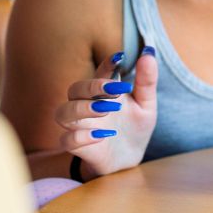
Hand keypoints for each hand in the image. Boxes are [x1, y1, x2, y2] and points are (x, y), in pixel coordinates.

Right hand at [55, 47, 157, 178]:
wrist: (130, 158)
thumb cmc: (135, 127)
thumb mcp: (146, 105)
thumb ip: (146, 81)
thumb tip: (149, 53)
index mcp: (104, 91)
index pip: (100, 72)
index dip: (107, 64)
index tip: (121, 57)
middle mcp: (87, 105)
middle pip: (74, 89)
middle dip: (92, 87)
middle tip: (116, 90)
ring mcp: (80, 126)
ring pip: (63, 113)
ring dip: (82, 109)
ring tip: (107, 111)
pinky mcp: (78, 147)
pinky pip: (66, 141)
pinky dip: (81, 136)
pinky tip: (103, 134)